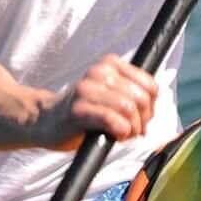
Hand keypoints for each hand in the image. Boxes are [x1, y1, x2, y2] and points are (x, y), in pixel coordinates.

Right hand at [36, 54, 158, 149]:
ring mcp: (87, 90)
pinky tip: (114, 136)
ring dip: (132, 128)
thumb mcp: (111, 94)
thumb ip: (132, 94)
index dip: (151, 106)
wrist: (47, 120)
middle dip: (143, 120)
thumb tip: (153, 108)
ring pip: (128, 108)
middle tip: (133, 131)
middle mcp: (99, 72)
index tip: (140, 118)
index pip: (149, 85)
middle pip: (141, 98)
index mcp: (110, 64)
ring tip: (123, 134)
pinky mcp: (78, 110)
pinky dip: (120, 131)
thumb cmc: (85, 111)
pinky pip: (112, 120)